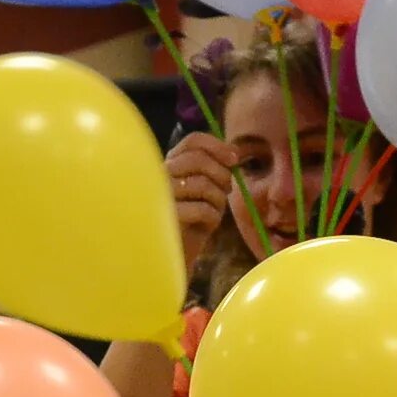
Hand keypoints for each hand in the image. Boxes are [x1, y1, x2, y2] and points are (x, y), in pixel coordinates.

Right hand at [166, 132, 238, 267]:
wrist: (174, 255)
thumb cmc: (192, 221)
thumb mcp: (205, 191)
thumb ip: (214, 170)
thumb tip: (234, 153)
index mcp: (171, 163)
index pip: (193, 141)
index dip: (218, 146)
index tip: (235, 159)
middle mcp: (161, 174)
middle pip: (199, 159)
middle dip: (222, 175)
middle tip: (226, 191)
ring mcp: (161, 194)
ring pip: (203, 184)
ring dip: (218, 200)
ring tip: (213, 211)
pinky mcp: (167, 216)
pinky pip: (203, 209)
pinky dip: (213, 218)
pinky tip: (207, 225)